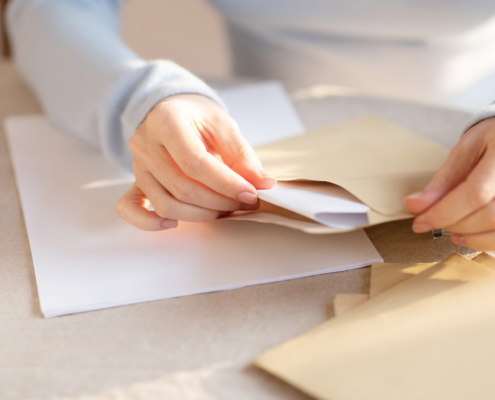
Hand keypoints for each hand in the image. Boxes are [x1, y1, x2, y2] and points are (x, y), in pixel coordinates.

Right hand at [115, 94, 275, 230]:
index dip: (226, 183)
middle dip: (219, 202)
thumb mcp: (224, 126)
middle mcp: (145, 144)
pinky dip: (150, 222)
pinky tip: (175, 224)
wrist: (170, 110)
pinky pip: (130, 208)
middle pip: (181, 187)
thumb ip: (242, 156)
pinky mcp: (135, 181)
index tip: (251, 194)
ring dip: (199, 215)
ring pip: (165, 203)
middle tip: (244, 203)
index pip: (195, 162)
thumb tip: (264, 184)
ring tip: (224, 210)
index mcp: (166, 122)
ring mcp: (137, 165)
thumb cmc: (197, 116)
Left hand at [405, 117, 494, 250]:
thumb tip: (415, 206)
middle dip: (452, 223)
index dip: (444, 212)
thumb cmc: (493, 140)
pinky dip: (483, 242)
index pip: (476, 193)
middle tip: (430, 221)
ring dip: (468, 236)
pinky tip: (465, 236)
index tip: (419, 221)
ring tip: (447, 228)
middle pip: (489, 215)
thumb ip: (444, 180)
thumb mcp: (466, 150)